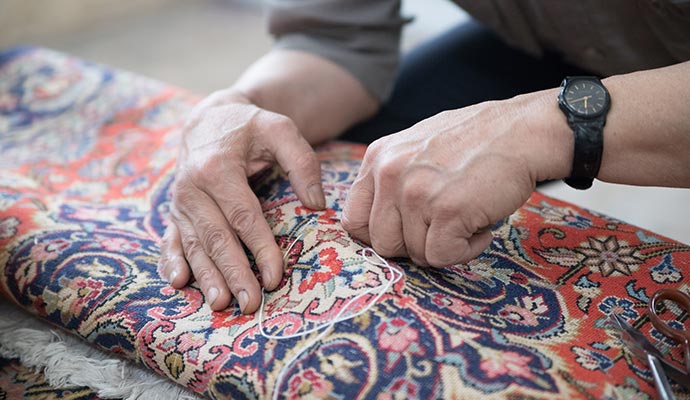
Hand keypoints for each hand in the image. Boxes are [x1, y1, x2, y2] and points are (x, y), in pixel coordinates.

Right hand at [159, 89, 325, 312]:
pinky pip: (171, 240)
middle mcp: (191, 188)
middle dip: (234, 273)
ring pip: (194, 245)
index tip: (276, 277)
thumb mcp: (279, 129)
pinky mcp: (174, 213)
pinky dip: (171, 262)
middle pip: (216, 237)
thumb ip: (302, 162)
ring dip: (206, 276)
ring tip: (220, 304)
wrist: (209, 120)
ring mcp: (180, 203)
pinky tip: (177, 283)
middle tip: (251, 304)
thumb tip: (317, 203)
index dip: (260, 249)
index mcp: (217, 168)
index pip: (243, 216)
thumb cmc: (249, 127)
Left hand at [341, 91, 570, 266]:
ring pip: (414, 254)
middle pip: (382, 244)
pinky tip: (481, 225)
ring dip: (444, 246)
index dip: (381, 235)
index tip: (408, 232)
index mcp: (378, 158)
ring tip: (467, 216)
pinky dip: (466, 251)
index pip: (354, 220)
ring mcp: (416, 192)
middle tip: (443, 226)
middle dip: (414, 245)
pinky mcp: (446, 211)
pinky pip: (442, 257)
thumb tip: (375, 226)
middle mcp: (390, 173)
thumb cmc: (476, 142)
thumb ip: (391, 180)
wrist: (524, 131)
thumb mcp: (417, 147)